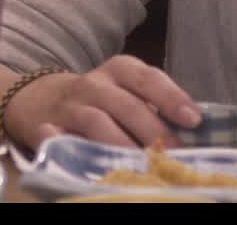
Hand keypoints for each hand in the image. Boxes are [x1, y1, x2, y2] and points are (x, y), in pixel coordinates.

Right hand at [5, 56, 201, 150]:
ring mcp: (71, 105)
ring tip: (142, 165)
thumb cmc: (100, 101)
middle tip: (174, 154)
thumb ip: (154, 107)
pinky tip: (85, 161)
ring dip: (121, 144)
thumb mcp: (125, 92)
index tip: (193, 120)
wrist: (40, 99)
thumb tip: (196, 134)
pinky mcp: (48, 126)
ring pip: (97, 121)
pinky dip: (69, 145)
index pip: (148, 78)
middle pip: (127, 104)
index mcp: (120, 70)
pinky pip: (59, 137)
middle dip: (153, 130)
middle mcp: (95, 83)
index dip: (171, 97)